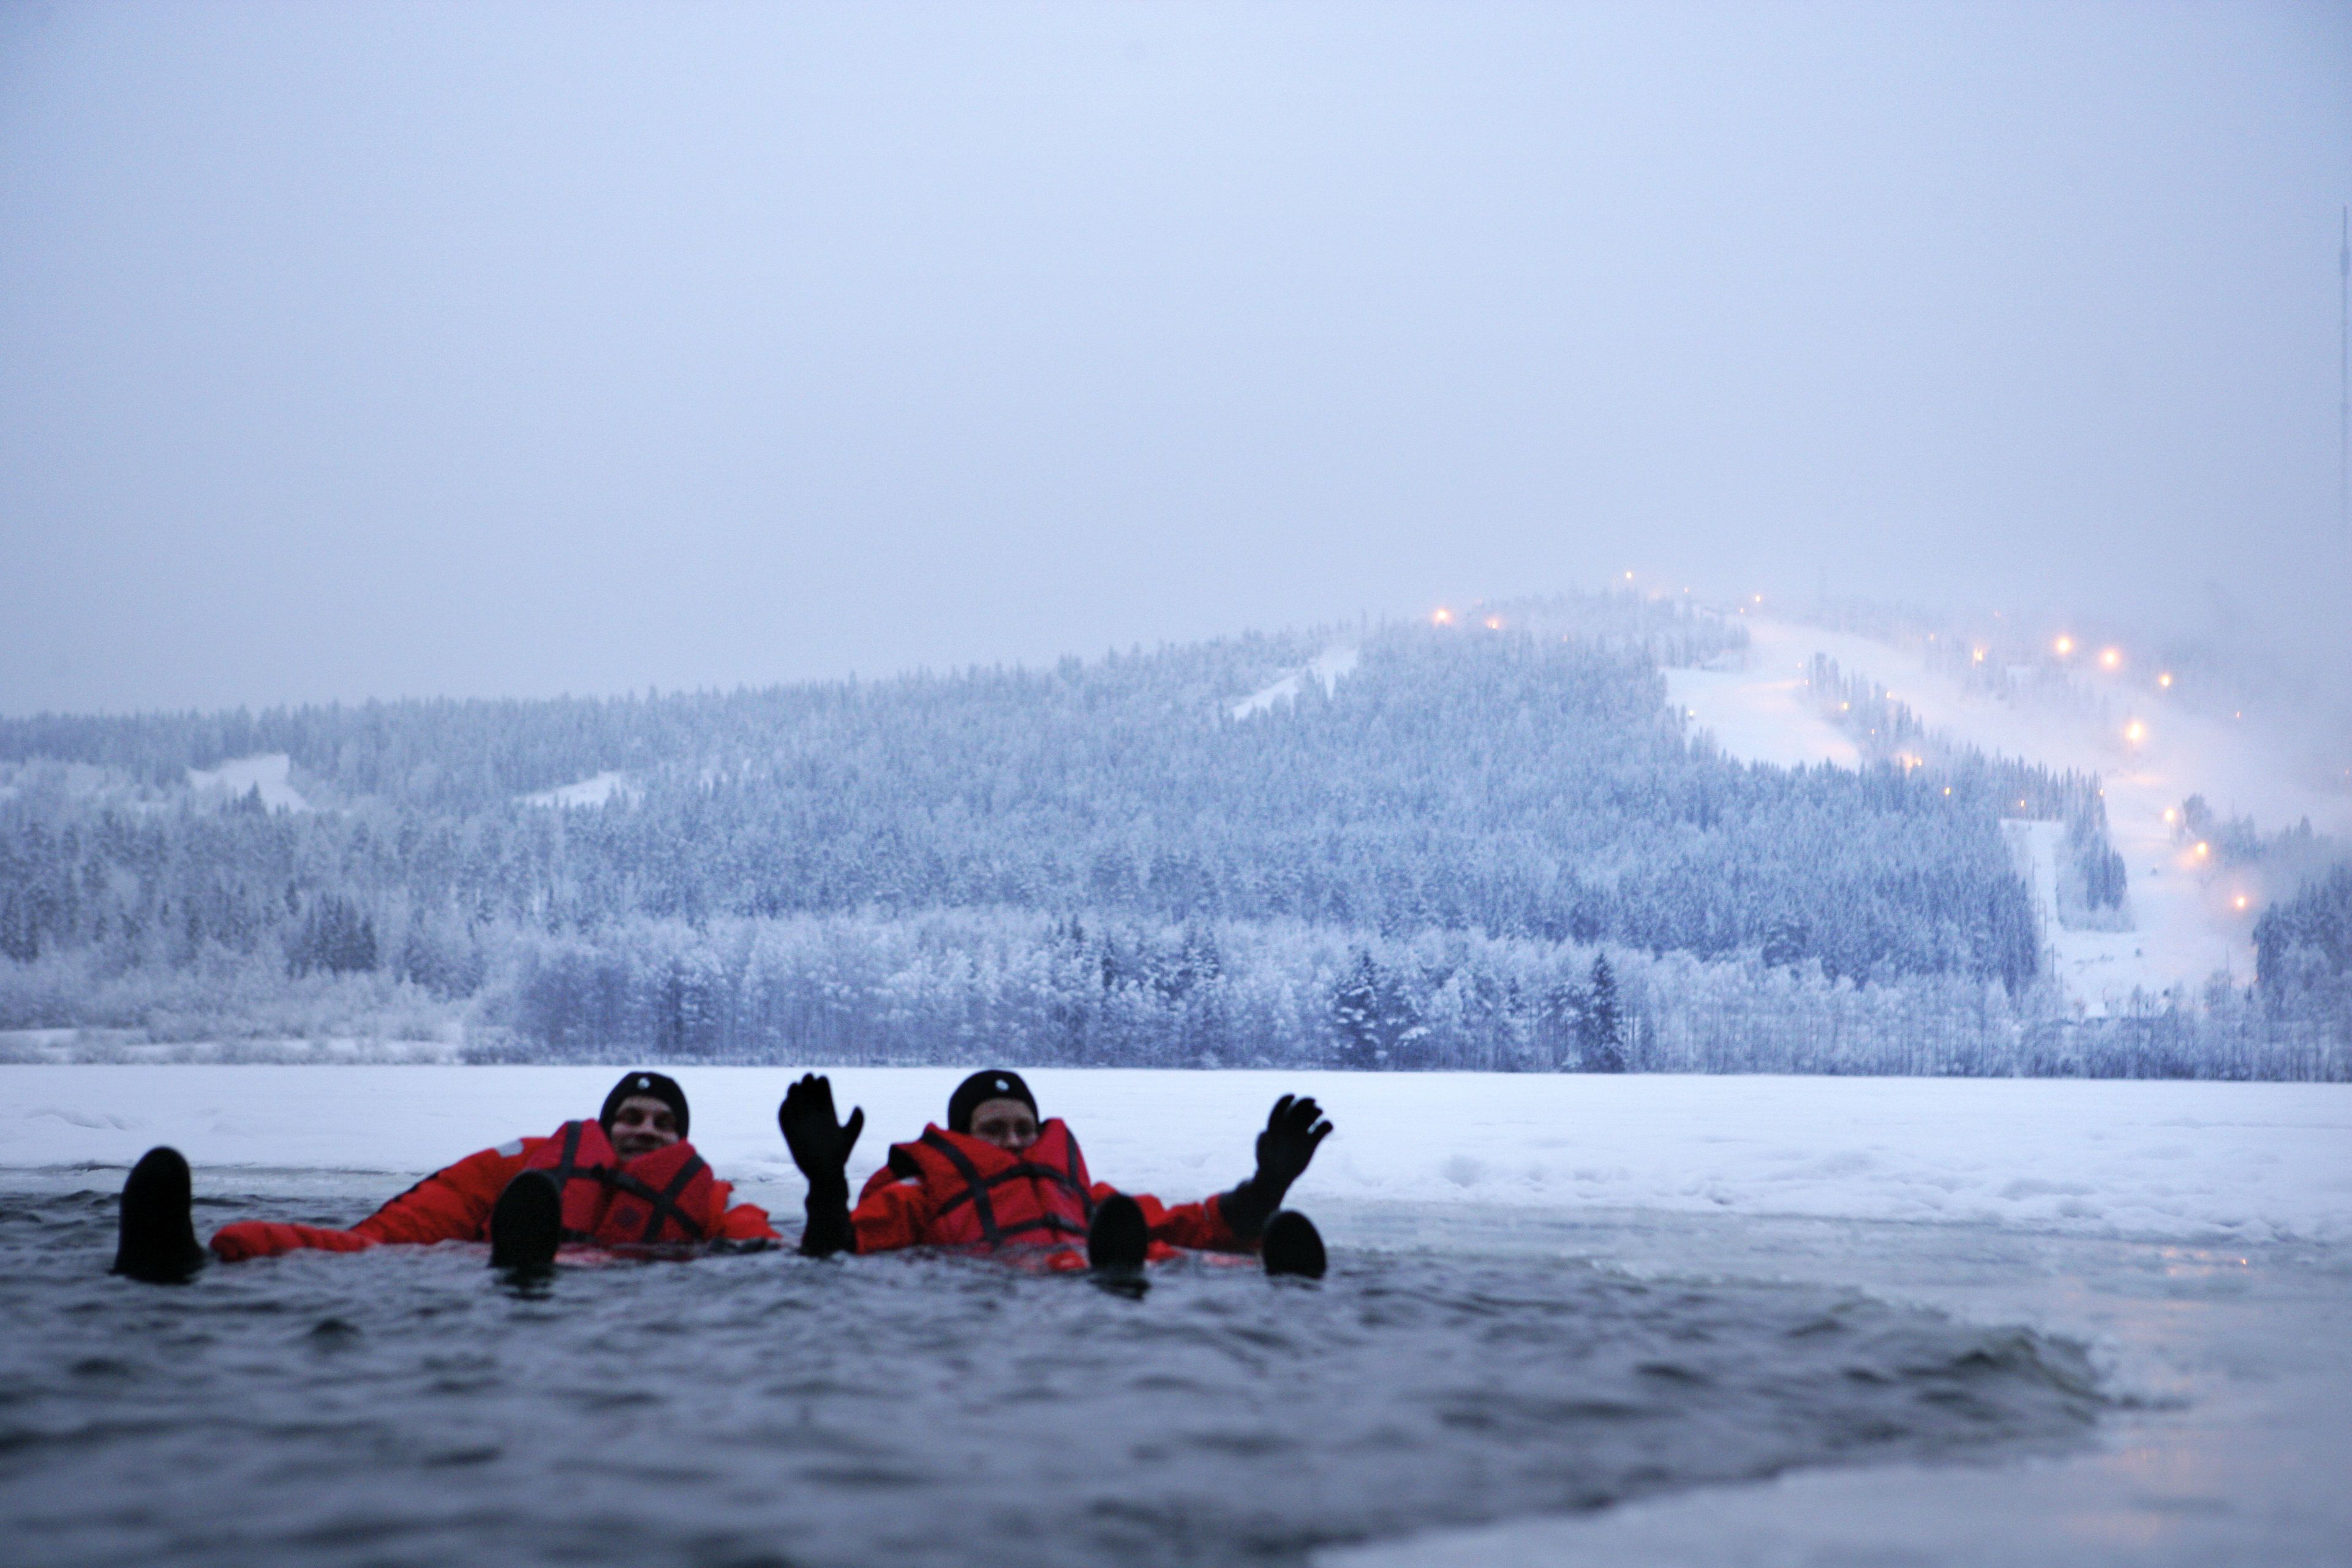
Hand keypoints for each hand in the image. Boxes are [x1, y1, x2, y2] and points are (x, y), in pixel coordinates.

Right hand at [778, 1073, 864, 1180]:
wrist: (826, 1174)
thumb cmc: (839, 1156)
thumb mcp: (849, 1137)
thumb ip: (856, 1122)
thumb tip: (858, 1106)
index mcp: (828, 1115)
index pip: (824, 1096)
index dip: (822, 1086)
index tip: (823, 1078)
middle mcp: (814, 1118)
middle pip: (809, 1096)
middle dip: (808, 1085)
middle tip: (809, 1076)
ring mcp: (802, 1125)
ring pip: (796, 1104)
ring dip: (794, 1094)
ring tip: (797, 1085)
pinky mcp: (791, 1135)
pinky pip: (784, 1120)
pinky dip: (784, 1111)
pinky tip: (786, 1102)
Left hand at [1221, 1093, 1332, 1239]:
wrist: (1276, 1179)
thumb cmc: (1266, 1165)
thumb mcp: (1263, 1155)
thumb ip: (1263, 1143)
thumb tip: (1264, 1134)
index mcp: (1276, 1127)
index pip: (1281, 1109)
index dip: (1286, 1101)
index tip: (1292, 1095)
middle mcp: (1289, 1128)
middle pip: (1298, 1110)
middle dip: (1305, 1103)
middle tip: (1313, 1101)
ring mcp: (1301, 1135)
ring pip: (1310, 1118)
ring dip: (1316, 1112)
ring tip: (1319, 1112)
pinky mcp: (1311, 1144)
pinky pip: (1321, 1131)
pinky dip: (1326, 1126)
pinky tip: (1329, 1127)